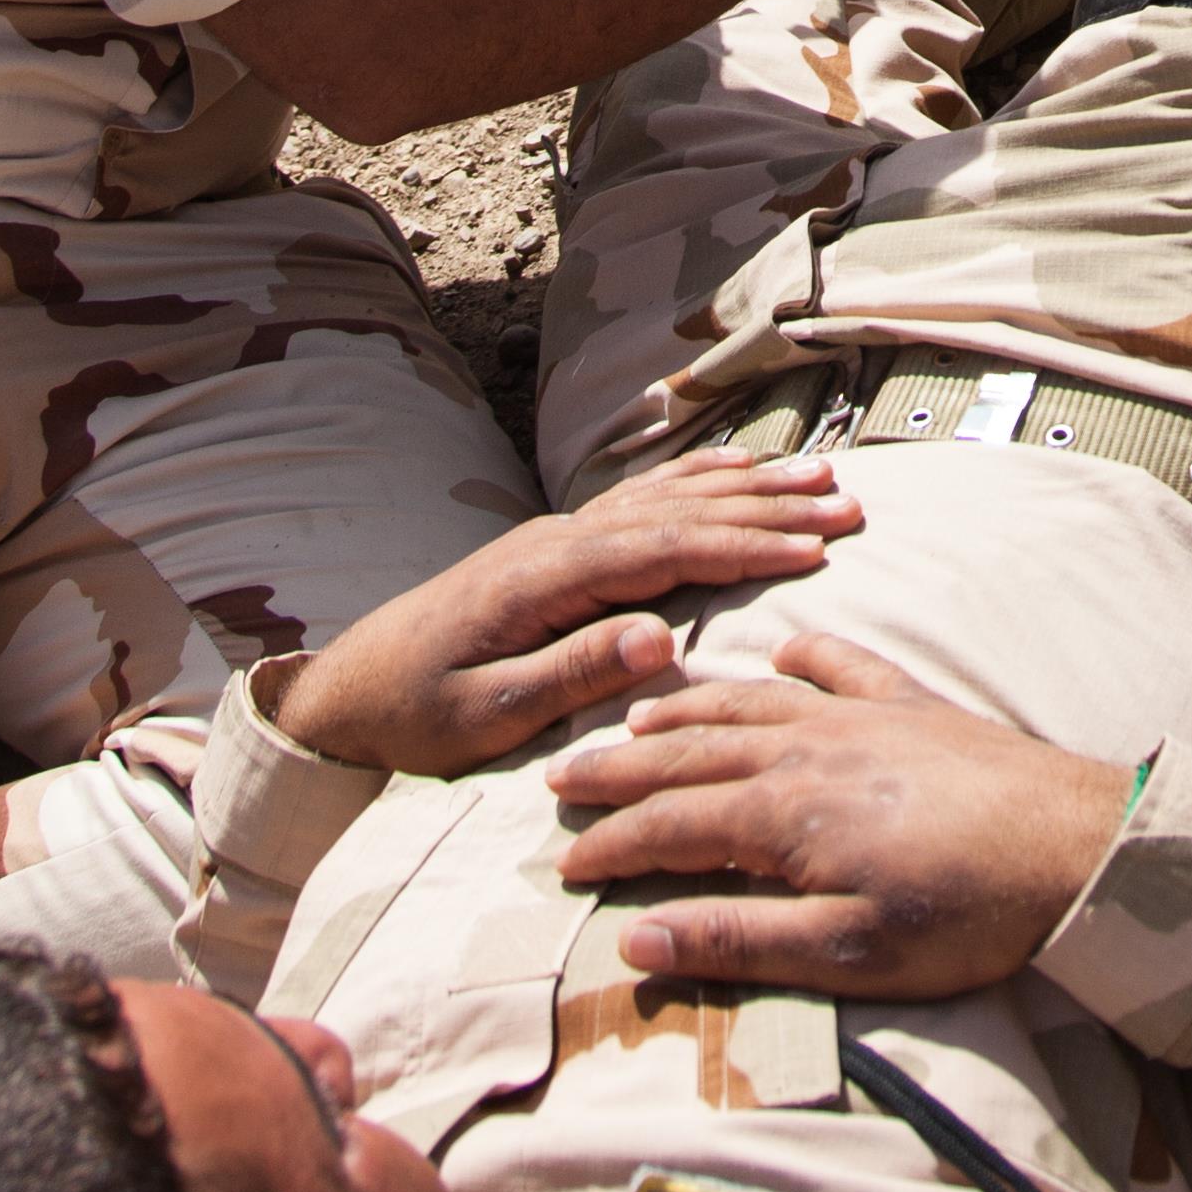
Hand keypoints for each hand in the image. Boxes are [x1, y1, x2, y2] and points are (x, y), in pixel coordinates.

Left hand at [273, 455, 863, 776]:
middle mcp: (556, 540)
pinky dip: (698, 484)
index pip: (665, 550)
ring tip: (818, 476)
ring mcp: (555, 535)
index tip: (816, 547)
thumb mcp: (485, 716)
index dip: (744, 546)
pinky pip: (640, 501)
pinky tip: (738, 475)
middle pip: (678, 510)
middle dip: (766, 507)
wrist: (346, 691)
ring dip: (745, 488)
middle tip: (845, 506)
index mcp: (545, 579)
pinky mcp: (554, 546)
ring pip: (666, 497)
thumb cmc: (414, 716)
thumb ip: (570, 673)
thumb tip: (657, 638)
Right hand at [550, 636, 1127, 990]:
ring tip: (638, 715)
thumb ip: (736, 940)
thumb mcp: (844, 954)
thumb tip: (634, 937)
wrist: (1078, 849)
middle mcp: (806, 747)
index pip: (667, 825)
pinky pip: (843, 667)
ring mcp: (861, 718)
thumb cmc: (963, 917)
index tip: (564, 864)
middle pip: (688, 752)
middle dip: (620, 767)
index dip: (610, 846)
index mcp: (780, 812)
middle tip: (564, 778)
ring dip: (686, 709)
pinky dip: (804, 657)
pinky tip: (785, 654)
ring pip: (748, 703)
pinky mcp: (913, 707)